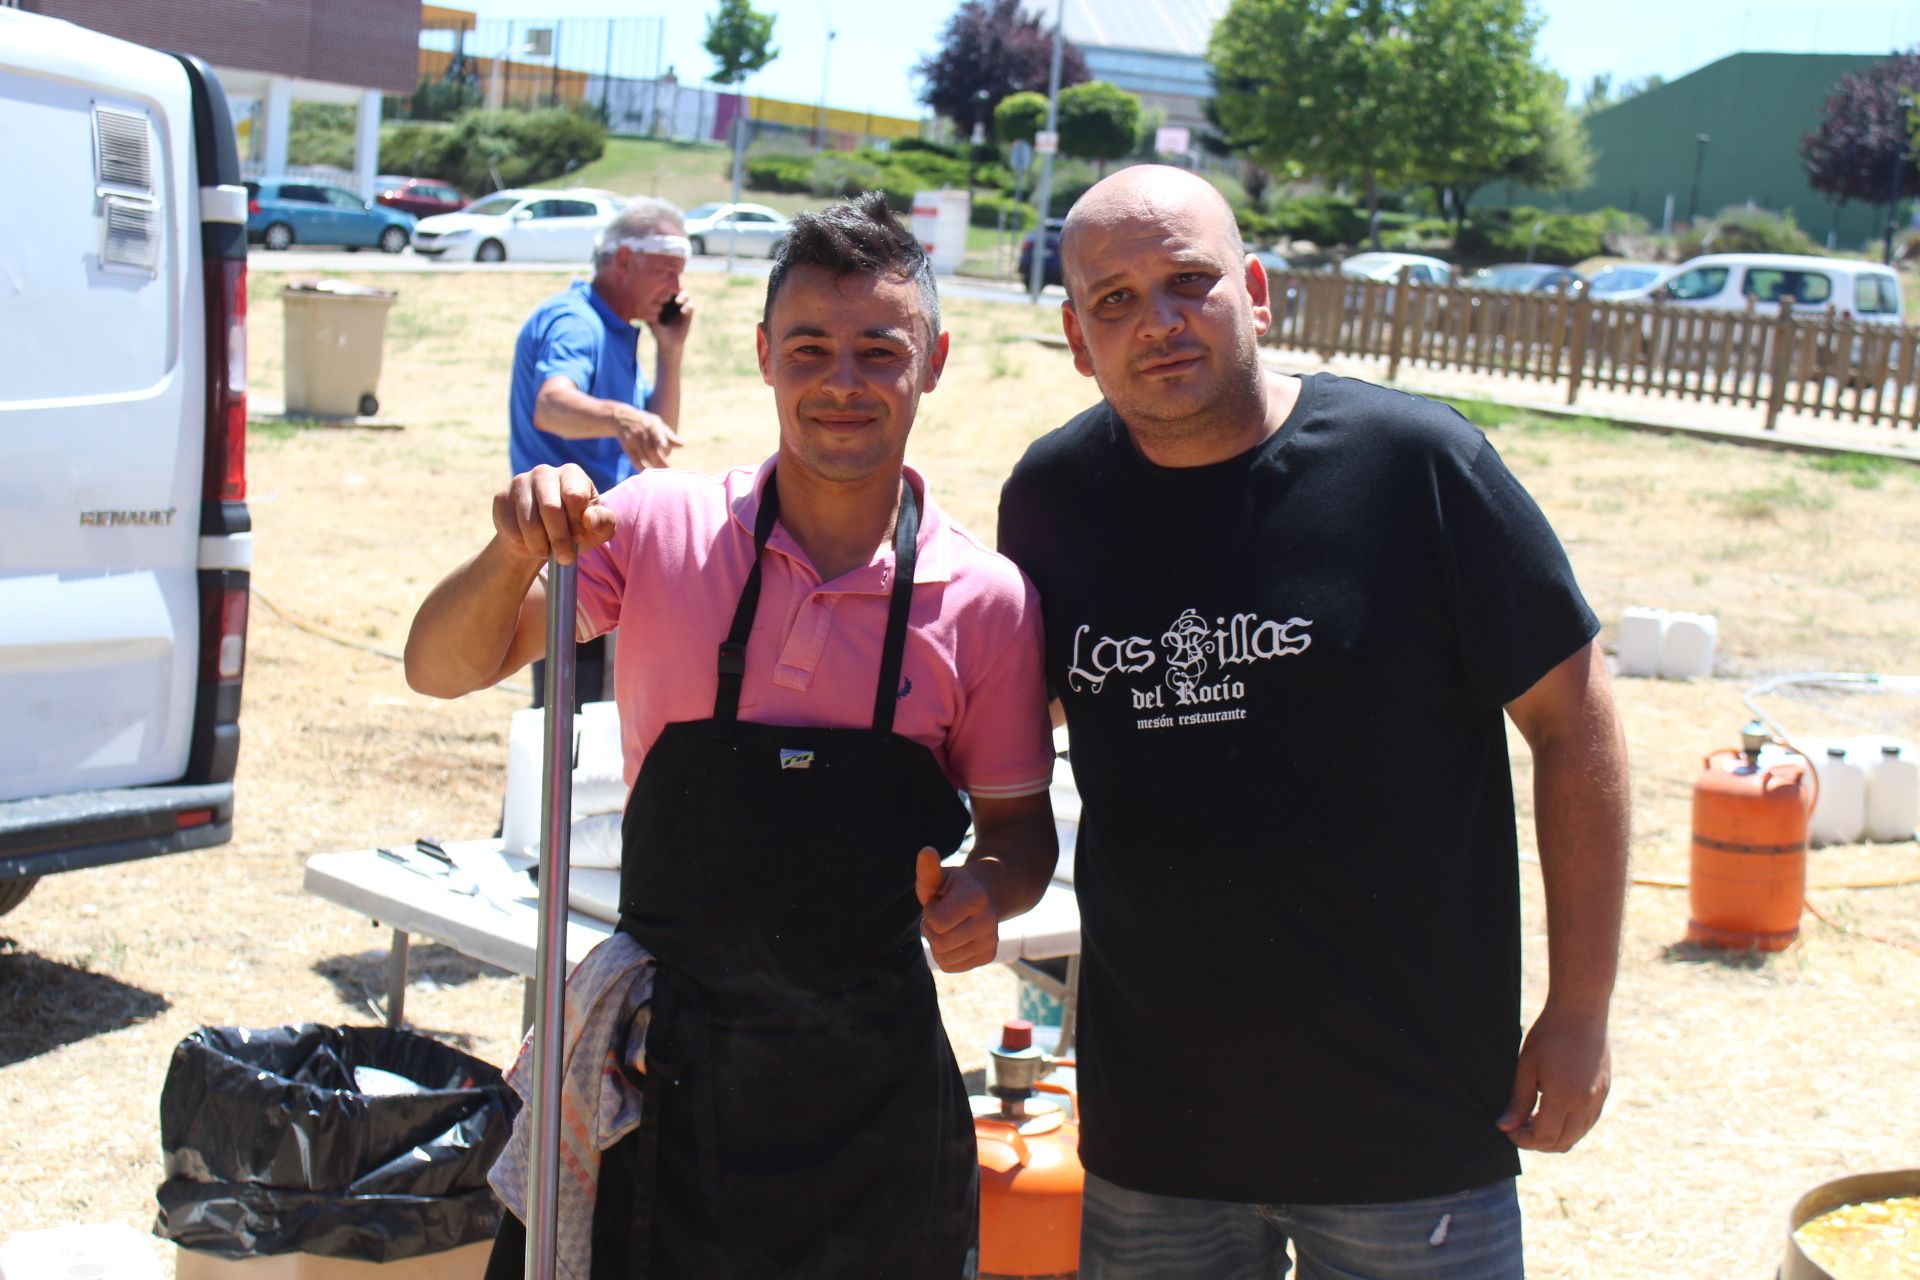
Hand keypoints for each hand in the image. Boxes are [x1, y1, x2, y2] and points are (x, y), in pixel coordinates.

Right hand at [490, 463, 615, 566]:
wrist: (540, 538)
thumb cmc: (575, 530)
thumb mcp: (597, 530)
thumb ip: (603, 523)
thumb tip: (589, 518)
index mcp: (572, 473)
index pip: (575, 497)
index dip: (578, 523)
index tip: (579, 537)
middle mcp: (545, 472)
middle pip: (551, 508)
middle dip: (560, 539)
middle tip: (564, 558)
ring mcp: (520, 482)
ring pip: (530, 522)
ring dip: (541, 546)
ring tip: (547, 551)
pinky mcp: (502, 498)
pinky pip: (512, 529)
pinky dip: (523, 545)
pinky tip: (529, 544)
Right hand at [612, 404, 681, 469]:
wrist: (621, 417)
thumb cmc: (645, 422)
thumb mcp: (657, 423)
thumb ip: (669, 435)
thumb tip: (682, 445)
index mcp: (652, 426)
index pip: (658, 438)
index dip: (663, 447)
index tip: (668, 455)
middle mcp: (642, 433)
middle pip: (652, 451)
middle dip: (660, 462)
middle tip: (668, 470)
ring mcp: (634, 441)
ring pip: (644, 457)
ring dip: (653, 466)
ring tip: (661, 472)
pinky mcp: (627, 447)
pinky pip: (634, 460)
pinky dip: (641, 467)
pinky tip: (648, 472)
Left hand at [649, 291, 693, 350]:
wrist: (668, 343)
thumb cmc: (657, 332)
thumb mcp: (651, 320)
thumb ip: (648, 310)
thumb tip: (641, 298)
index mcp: (664, 301)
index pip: (665, 289)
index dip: (664, 287)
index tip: (660, 292)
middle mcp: (673, 302)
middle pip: (676, 289)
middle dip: (675, 288)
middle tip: (671, 292)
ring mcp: (681, 307)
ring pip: (685, 294)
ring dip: (683, 296)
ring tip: (678, 301)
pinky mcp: (688, 314)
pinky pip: (691, 305)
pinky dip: (688, 306)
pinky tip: (683, 311)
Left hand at [916, 849, 1000, 971]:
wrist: (987, 893)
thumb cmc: (955, 885)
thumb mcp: (941, 875)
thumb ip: (929, 869)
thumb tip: (926, 851)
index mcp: (976, 899)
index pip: (936, 922)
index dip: (929, 911)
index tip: (939, 900)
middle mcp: (988, 923)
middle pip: (939, 944)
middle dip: (931, 929)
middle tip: (942, 914)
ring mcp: (991, 942)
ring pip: (943, 958)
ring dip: (937, 942)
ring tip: (949, 925)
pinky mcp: (988, 956)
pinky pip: (950, 966)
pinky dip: (945, 954)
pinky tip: (955, 937)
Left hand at [1497, 1002, 1610, 1151]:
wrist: (1581, 1011)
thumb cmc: (1549, 1035)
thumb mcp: (1526, 1067)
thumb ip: (1517, 1101)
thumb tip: (1504, 1127)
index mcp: (1563, 1097)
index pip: (1543, 1137)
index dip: (1523, 1140)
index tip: (1508, 1130)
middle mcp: (1585, 1103)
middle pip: (1561, 1143)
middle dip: (1537, 1142)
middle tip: (1519, 1127)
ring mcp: (1598, 1099)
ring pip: (1577, 1136)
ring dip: (1555, 1136)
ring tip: (1533, 1118)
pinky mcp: (1604, 1092)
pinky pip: (1588, 1122)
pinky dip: (1570, 1126)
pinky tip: (1553, 1111)